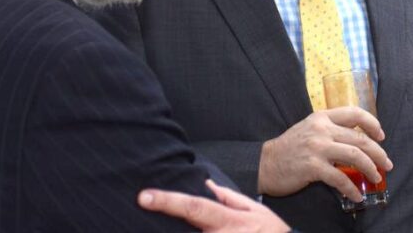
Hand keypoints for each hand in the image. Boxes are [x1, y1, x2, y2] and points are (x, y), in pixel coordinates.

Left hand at [138, 179, 289, 232]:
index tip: (144, 196)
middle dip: (163, 227)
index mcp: (227, 220)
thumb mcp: (255, 210)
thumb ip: (228, 197)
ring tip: (170, 226)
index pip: (192, 207)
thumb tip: (206, 184)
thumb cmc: (270, 232)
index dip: (167, 201)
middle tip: (143, 216)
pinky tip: (191, 231)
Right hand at [257, 106, 392, 199]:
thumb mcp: (309, 128)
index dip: (372, 123)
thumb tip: (356, 140)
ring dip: (370, 169)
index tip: (381, 136)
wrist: (266, 163)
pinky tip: (356, 196)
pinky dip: (351, 189)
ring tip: (376, 178)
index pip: (354, 112)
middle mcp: (322, 129)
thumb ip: (330, 129)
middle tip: (387, 164)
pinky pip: (340, 179)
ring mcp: (317, 148)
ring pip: (355, 155)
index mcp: (322, 117)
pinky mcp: (313, 167)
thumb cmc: (290, 147)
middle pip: (360, 138)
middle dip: (378, 153)